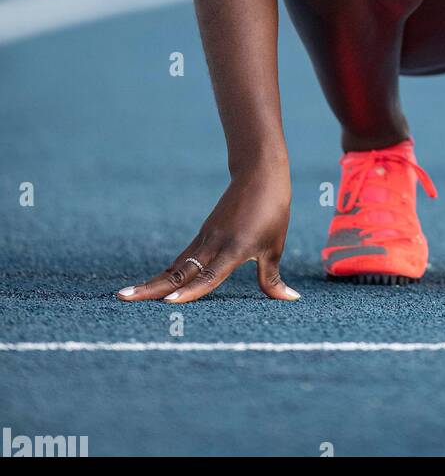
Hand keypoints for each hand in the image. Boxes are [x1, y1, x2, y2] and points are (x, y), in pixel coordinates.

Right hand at [116, 166, 297, 303]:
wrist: (259, 173)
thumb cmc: (272, 210)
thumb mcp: (275, 246)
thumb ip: (273, 278)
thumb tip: (291, 299)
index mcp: (234, 248)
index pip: (209, 275)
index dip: (191, 290)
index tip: (169, 302)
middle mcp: (213, 244)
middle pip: (179, 271)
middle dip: (151, 288)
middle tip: (123, 299)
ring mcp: (204, 239)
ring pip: (175, 265)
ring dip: (151, 282)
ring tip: (125, 295)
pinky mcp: (202, 235)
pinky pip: (181, 259)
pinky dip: (165, 274)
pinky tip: (150, 286)